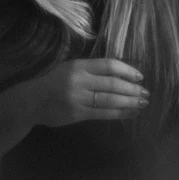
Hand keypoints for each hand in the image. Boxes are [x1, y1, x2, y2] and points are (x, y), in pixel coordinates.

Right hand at [32, 58, 149, 127]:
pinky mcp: (77, 114)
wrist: (32, 101)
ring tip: (142, 103)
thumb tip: (119, 73)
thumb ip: (90, 69)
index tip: (140, 76)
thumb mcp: (69, 67)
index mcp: (79, 66)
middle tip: (146, 93)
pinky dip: (118, 113)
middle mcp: (79, 81)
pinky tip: (129, 113)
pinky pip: (102, 113)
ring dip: (129, 102)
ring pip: (109, 100)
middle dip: (131, 89)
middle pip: (111, 84)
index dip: (126, 70)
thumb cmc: (53, 81)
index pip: (108, 65)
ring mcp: (78, 98)